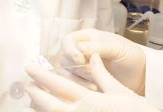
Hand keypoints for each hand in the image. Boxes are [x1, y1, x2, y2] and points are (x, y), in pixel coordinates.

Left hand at [24, 54, 158, 111]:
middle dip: (36, 93)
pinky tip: (42, 111)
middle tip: (27, 84)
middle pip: (50, 104)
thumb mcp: (120, 91)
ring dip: (39, 108)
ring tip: (29, 102)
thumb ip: (101, 74)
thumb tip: (91, 57)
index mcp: (91, 101)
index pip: (61, 86)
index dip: (43, 76)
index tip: (30, 67)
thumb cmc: (135, 110)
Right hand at [60, 29, 146, 93]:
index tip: (80, 59)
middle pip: (64, 58)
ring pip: (66, 72)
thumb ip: (99, 46)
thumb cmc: (130, 55)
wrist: (138, 74)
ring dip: (77, 79)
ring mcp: (81, 66)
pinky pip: (72, 83)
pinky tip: (93, 87)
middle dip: (76, 67)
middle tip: (90, 72)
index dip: (70, 50)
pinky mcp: (83, 80)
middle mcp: (81, 51)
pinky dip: (80, 86)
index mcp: (87, 38)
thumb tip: (80, 47)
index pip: (68, 40)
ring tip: (94, 82)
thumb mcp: (117, 47)